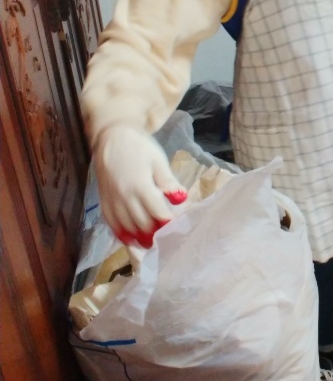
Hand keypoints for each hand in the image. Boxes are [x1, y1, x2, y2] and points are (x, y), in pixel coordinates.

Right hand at [94, 125, 186, 245]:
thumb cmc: (139, 146)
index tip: (178, 230)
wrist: (111, 136)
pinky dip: (121, 234)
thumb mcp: (158, 160)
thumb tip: (180, 199)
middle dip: (155, 235)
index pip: (158, 213)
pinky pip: (111, 223)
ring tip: (150, 245)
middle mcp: (125, 196)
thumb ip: (168, 182)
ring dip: (139, 239)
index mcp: (141, 185)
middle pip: (142, 224)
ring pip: (126, 227)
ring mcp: (112, 200)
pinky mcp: (103, 200)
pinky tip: (130, 240)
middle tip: (166, 241)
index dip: (168, 224)